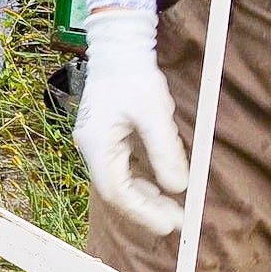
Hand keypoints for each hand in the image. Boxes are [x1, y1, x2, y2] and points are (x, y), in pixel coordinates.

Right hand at [74, 7, 189, 236]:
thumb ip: (165, 151)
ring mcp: (97, 143)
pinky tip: (160, 186)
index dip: (142, 212)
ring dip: (145, 198)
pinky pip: (122, 169)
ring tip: (172, 208)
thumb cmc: (133, 76)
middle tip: (177, 221)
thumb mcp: (154, 113)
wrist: (117, 48)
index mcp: (97, 143)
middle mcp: (92, 147)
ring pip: (118, 182)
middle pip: (115, 191)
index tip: (169, 223)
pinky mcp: (107, 138)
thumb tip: (179, 187)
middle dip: (145, 209)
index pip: (116, 190)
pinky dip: (141, 182)